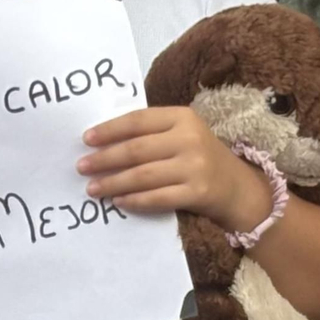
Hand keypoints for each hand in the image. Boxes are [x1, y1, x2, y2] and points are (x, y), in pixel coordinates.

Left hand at [77, 107, 268, 233]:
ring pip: (143, 176)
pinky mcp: (197, 193)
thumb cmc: (199, 158)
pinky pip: (157, 198)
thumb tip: (103, 142)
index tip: (86, 140)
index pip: (138, 121)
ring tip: (93, 188)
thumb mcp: (182, 134)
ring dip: (114, 183)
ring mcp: (195, 167)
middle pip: (137, 149)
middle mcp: (189, 139)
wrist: (237, 187)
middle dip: (105, 159)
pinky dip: (135, 201)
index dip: (110, 130)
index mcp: (182, 117)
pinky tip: (118, 202)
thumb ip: (151, 133)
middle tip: (81, 167)